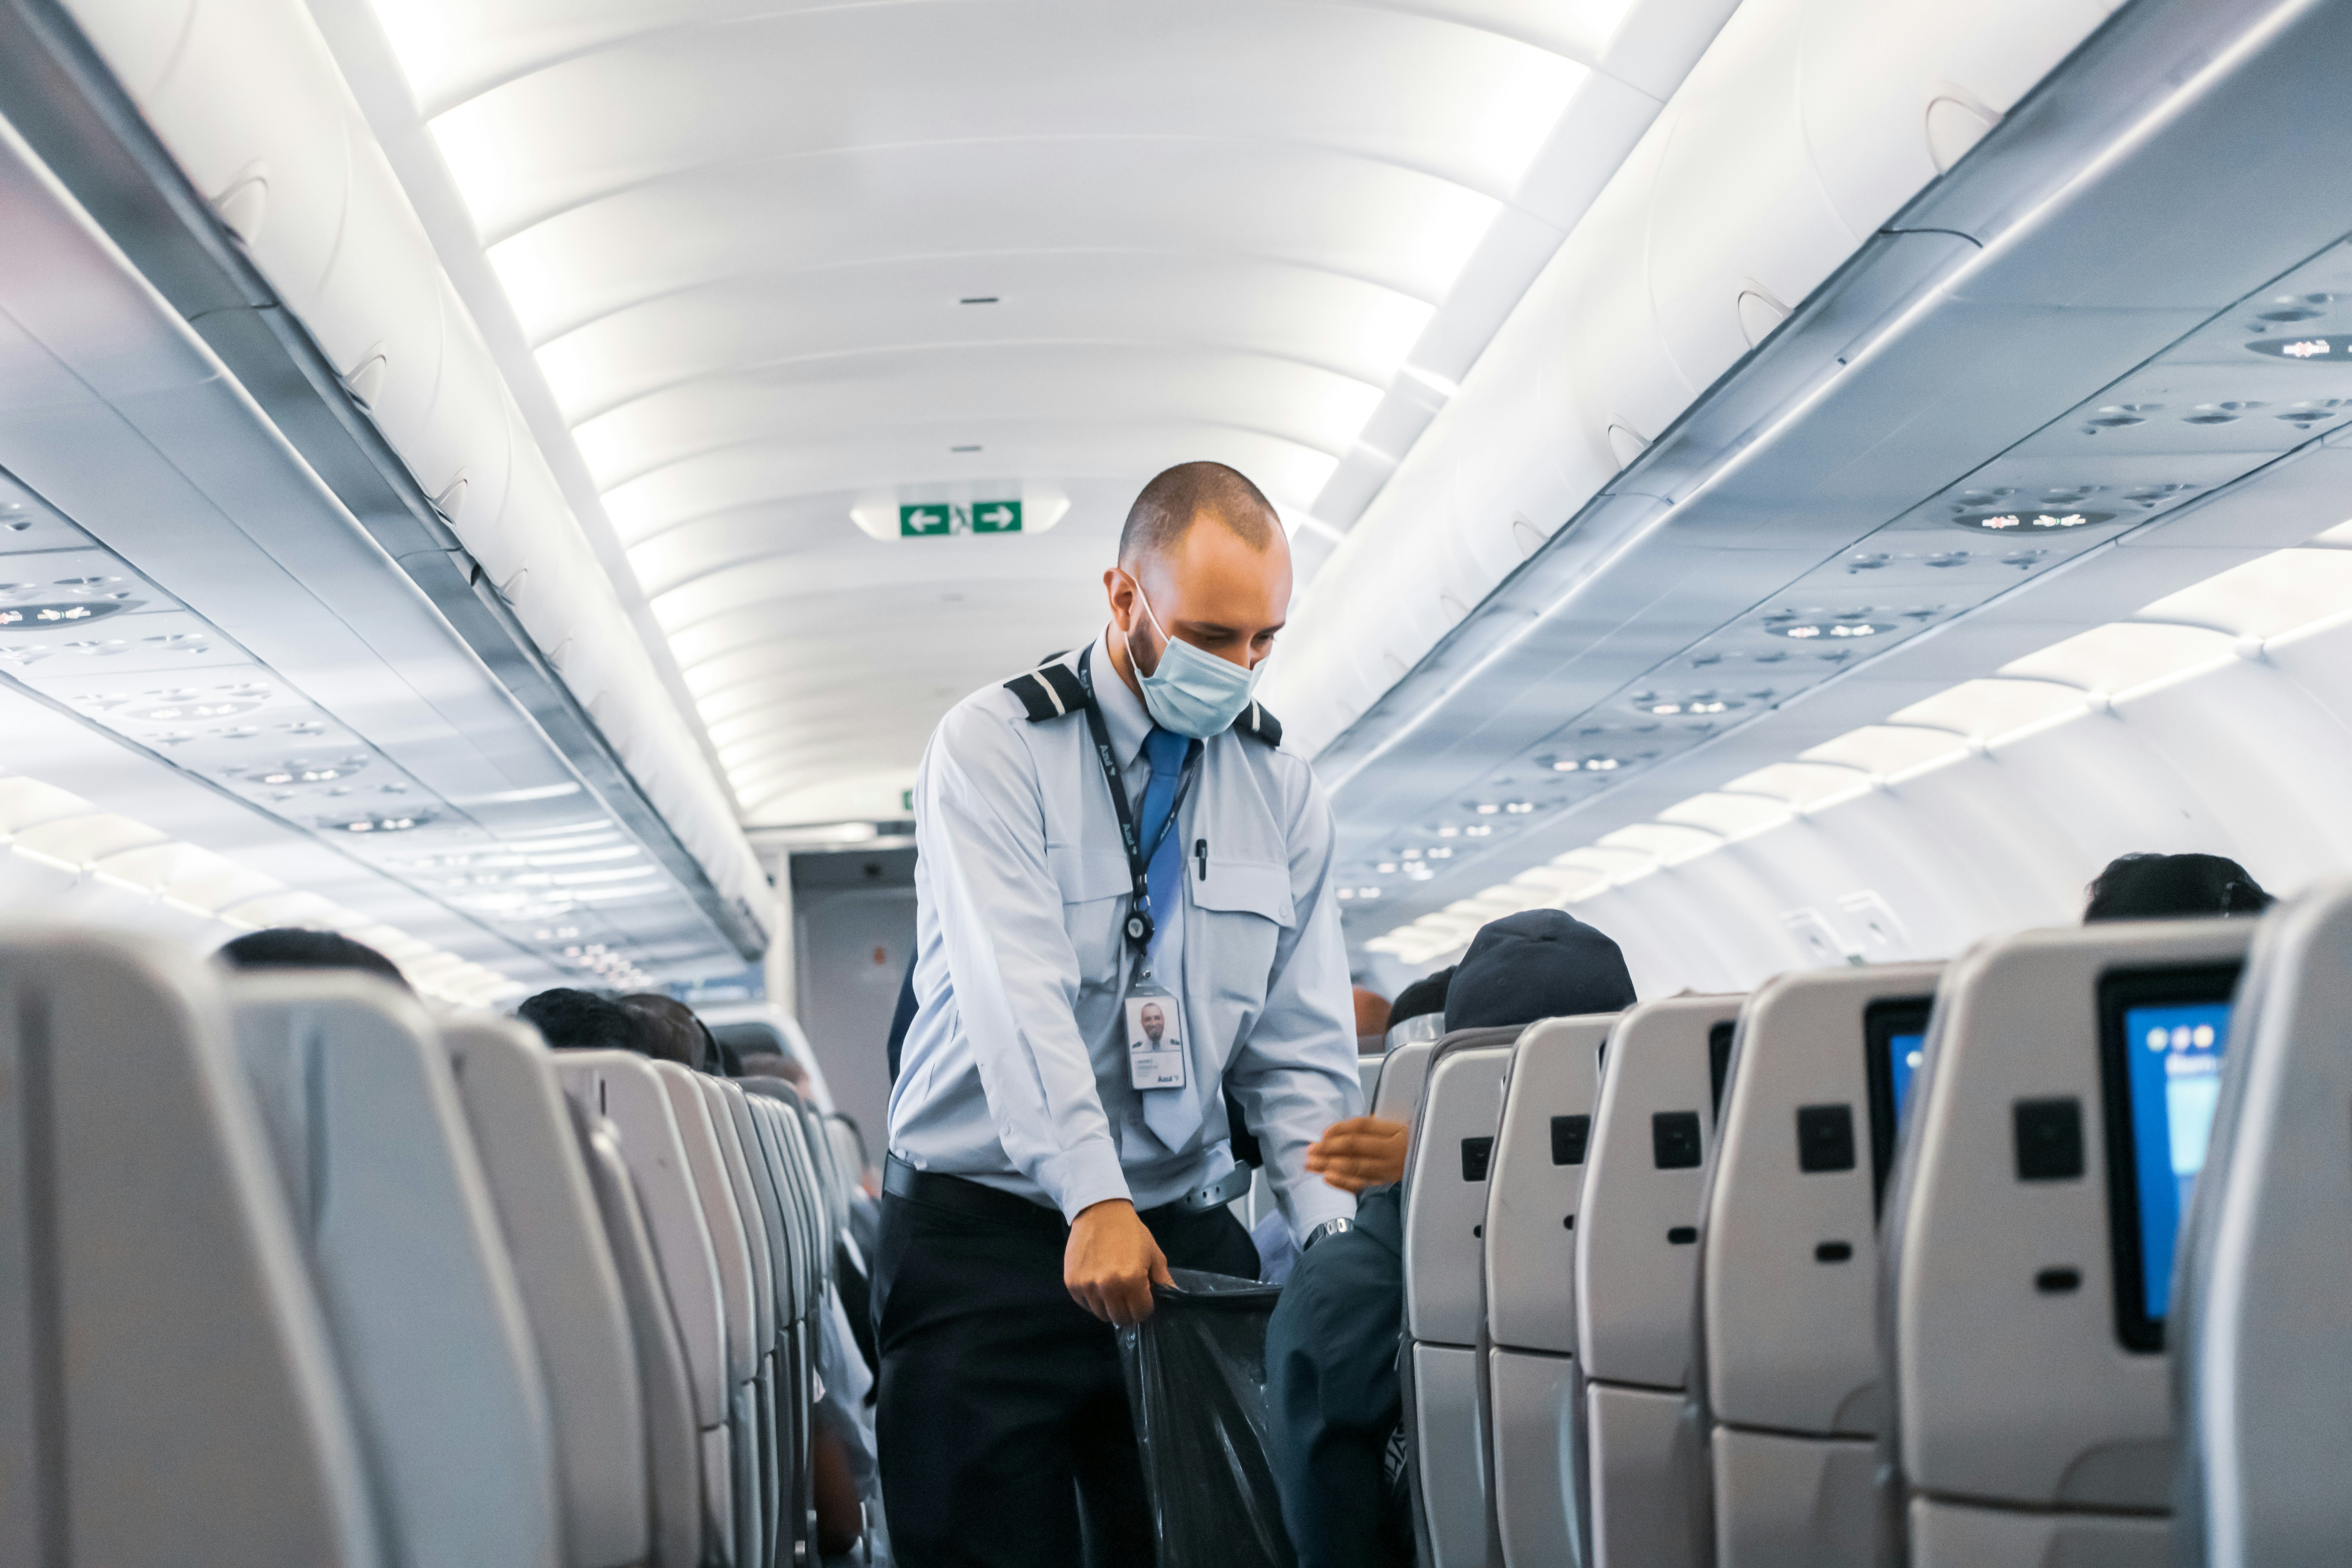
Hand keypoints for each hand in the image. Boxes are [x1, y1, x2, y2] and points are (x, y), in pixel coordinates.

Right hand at [1065, 1199, 1172, 1325]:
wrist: (1099, 1211)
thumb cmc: (1130, 1232)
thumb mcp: (1153, 1253)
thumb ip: (1163, 1280)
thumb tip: (1174, 1299)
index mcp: (1131, 1280)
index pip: (1140, 1314)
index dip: (1144, 1307)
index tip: (1143, 1297)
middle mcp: (1107, 1287)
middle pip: (1120, 1318)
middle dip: (1128, 1310)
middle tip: (1128, 1294)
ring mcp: (1087, 1286)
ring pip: (1101, 1314)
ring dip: (1109, 1306)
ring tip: (1112, 1287)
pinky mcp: (1071, 1283)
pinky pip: (1085, 1304)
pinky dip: (1093, 1299)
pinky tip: (1098, 1282)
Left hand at [1306, 1116, 1409, 1191]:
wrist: (1441, 1167)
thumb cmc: (1418, 1145)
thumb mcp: (1403, 1128)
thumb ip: (1378, 1127)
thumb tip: (1345, 1129)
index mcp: (1397, 1131)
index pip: (1362, 1127)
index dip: (1339, 1129)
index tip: (1322, 1134)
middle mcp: (1393, 1150)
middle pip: (1354, 1146)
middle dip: (1327, 1148)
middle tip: (1309, 1150)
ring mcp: (1391, 1170)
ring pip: (1355, 1166)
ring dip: (1329, 1165)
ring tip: (1311, 1164)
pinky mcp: (1390, 1186)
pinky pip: (1363, 1185)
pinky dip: (1344, 1182)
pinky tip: (1327, 1178)